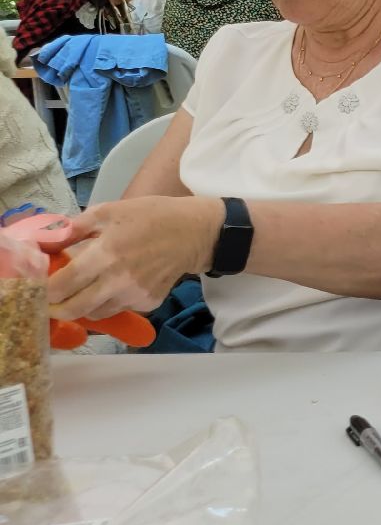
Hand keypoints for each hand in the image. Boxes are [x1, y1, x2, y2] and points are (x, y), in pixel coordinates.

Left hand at [47, 196, 221, 321]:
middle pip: (73, 309)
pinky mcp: (148, 303)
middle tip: (54, 298)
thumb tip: (48, 242)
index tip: (42, 286)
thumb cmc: (151, 216)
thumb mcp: (109, 211)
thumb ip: (74, 228)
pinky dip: (109, 302)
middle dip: (57, 307)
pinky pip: (118, 308)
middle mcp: (118, 280)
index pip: (62, 285)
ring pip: (94, 313)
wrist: (195, 232)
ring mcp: (134, 295)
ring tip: (85, 289)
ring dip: (83, 305)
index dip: (46, 290)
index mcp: (105, 254)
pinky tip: (115, 285)